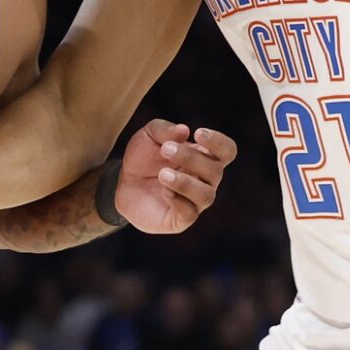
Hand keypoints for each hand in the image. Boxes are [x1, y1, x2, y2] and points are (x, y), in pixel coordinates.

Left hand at [115, 119, 237, 234]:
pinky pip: (189, 214)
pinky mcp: (180, 219)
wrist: (122, 183)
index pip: (227, 151)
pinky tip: (164, 192)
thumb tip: (184, 130)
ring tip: (163, 174)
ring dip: (185, 183)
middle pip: (215, 171)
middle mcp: (206, 181)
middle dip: (191, 158)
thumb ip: (164, 130)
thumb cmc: (143, 158)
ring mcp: (195, 202)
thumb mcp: (148, 136)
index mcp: (205, 157)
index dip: (219, 142)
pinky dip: (178, 202)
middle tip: (165, 149)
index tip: (198, 133)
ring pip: (206, 195)